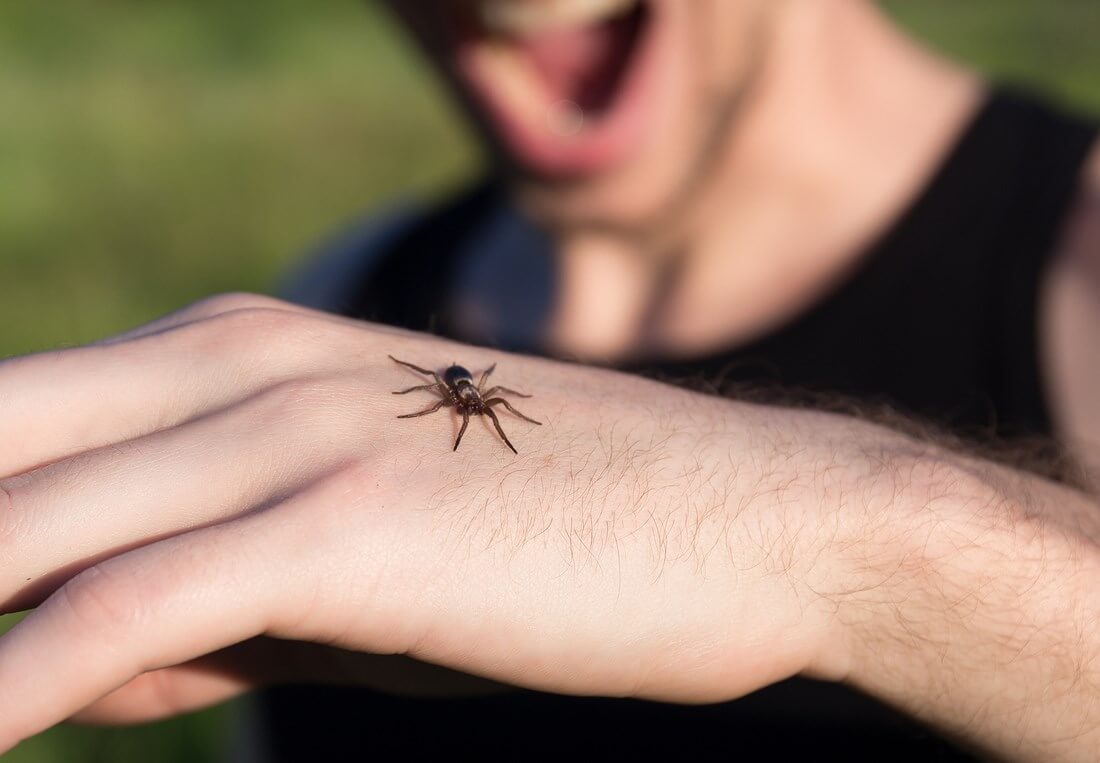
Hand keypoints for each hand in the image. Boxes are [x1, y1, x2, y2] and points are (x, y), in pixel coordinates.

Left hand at [0, 293, 855, 750]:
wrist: (746, 514)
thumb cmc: (558, 541)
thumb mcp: (358, 566)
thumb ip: (205, 602)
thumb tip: (69, 664)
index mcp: (238, 348)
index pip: (14, 421)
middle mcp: (243, 364)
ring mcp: (292, 435)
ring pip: (28, 526)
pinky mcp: (346, 523)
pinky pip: (123, 607)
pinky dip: (18, 684)